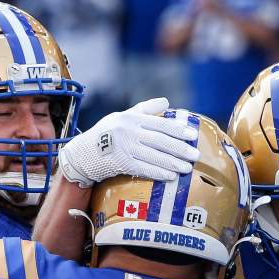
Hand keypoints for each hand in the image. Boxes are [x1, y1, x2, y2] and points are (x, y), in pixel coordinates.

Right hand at [57, 97, 201, 186]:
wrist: (83, 152)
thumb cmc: (106, 133)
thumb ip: (146, 109)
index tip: (192, 135)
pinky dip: (158, 172)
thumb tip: (167, 102)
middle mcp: (130, 132)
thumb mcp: (123, 116)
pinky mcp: (121, 163)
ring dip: (173, 163)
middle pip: (160, 140)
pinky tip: (171, 176)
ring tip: (187, 168)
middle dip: (180, 148)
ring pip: (154, 156)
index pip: (160, 124)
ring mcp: (125, 148)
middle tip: (196, 155)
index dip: (178, 130)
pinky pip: (144, 169)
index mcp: (133, 118)